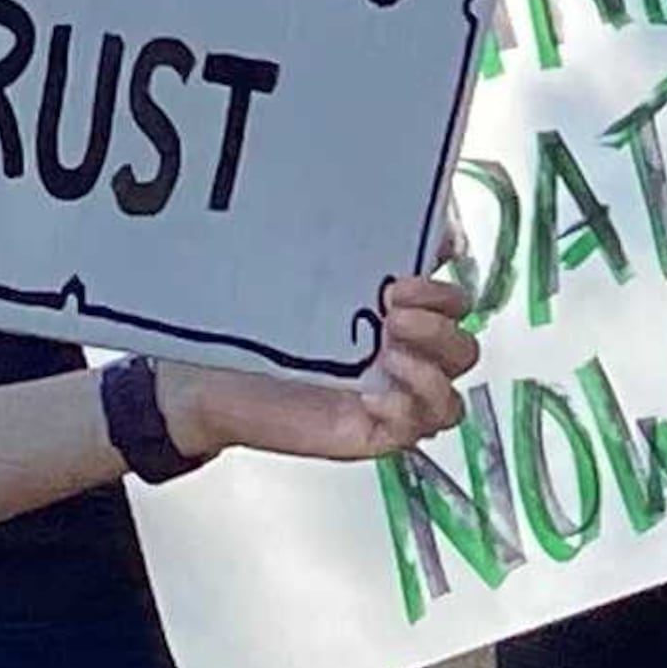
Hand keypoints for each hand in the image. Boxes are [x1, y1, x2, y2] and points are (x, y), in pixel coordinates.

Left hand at [161, 277, 480, 464]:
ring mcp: (390, 401)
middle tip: (393, 314)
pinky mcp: (371, 434)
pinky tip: (376, 395)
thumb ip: (364, 257)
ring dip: (432, 372)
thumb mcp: (310, 284)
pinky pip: (417, 429)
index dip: (444, 295)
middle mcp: (401, 361)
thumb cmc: (252, 333)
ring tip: (388, 356)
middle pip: (463, 351)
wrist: (203, 381)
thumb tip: (418, 233)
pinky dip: (408, 410)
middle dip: (440, 329)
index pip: (456, 307)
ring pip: (451, 397)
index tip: (404, 281)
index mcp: (397, 321)